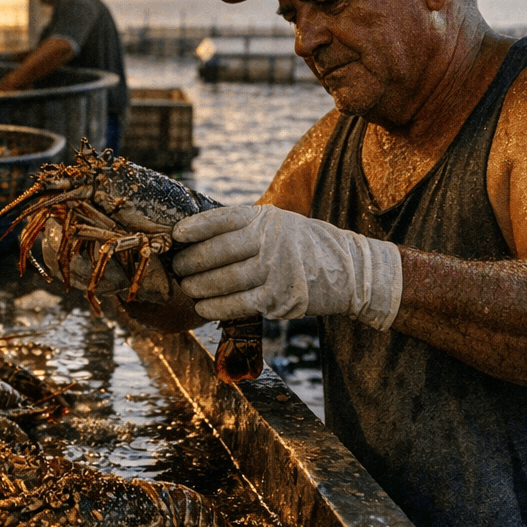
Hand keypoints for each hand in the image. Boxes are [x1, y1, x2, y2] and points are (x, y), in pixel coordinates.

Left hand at [171, 205, 401, 329]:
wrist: (351, 270)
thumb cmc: (304, 246)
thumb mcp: (279, 224)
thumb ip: (245, 227)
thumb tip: (199, 237)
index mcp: (265, 219)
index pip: (222, 219)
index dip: (195, 228)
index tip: (176, 235)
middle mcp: (270, 241)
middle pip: (218, 252)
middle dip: (191, 262)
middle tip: (177, 269)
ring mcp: (276, 269)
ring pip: (225, 280)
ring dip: (199, 286)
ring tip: (187, 288)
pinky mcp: (281, 297)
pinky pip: (239, 303)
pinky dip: (216, 306)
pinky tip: (202, 307)